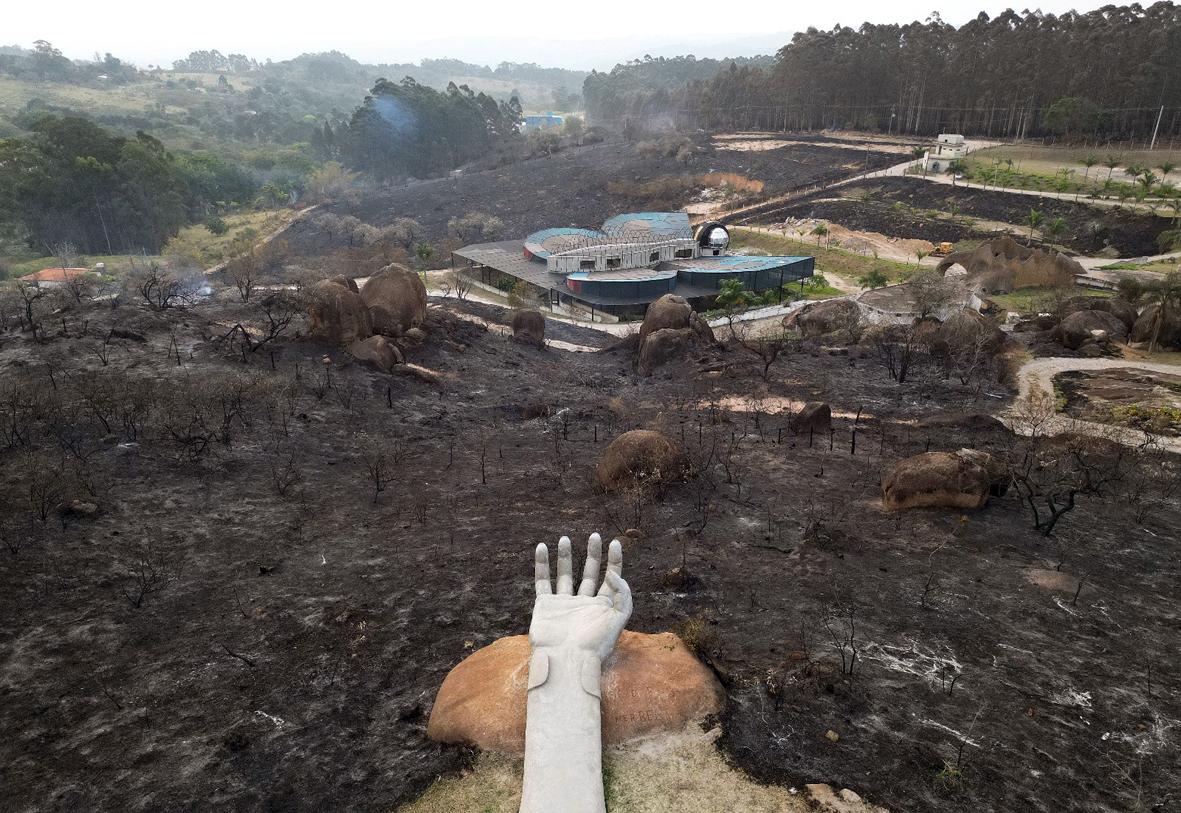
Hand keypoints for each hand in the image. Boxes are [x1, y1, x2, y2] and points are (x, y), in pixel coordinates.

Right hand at [530, 533, 630, 660]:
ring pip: (565, 575)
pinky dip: (541, 564)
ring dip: (566, 556)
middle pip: (589, 573)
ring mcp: (563, 604)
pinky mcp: (545, 605)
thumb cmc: (594, 645)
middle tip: (594, 535)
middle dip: (592, 554)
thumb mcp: (618, 619)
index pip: (611, 578)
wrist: (566, 662)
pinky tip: (542, 548)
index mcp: (603, 607)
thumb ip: (622, 594)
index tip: (614, 542)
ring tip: (565, 538)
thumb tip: (612, 574)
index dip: (614, 560)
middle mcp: (584, 603)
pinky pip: (543, 581)